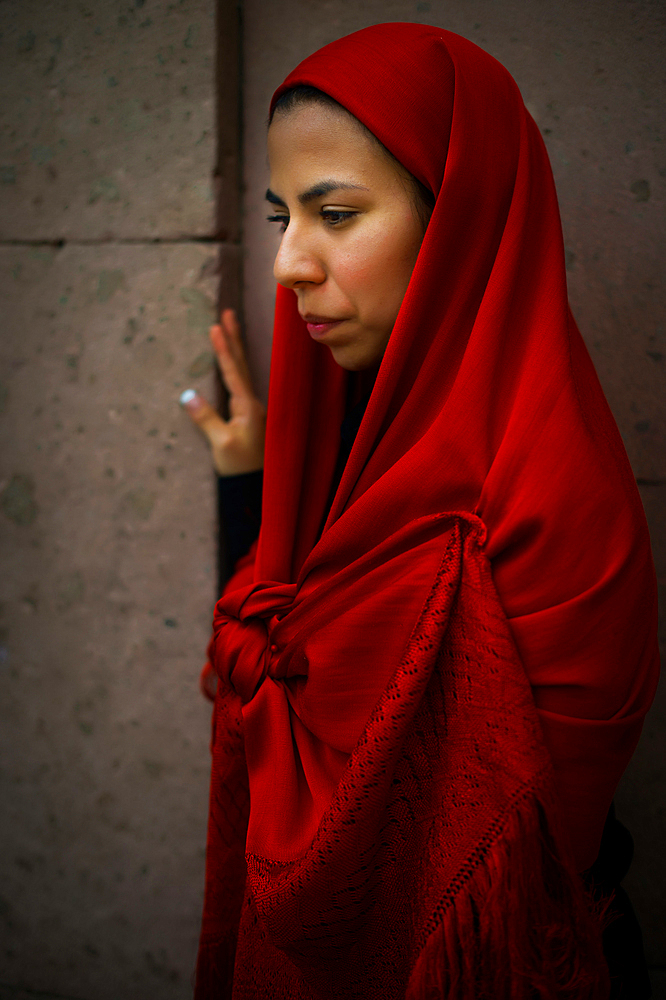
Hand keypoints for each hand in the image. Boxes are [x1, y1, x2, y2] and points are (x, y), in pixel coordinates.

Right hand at [180, 309, 265, 475]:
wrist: (258, 488)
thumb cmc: (241, 468)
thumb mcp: (221, 445)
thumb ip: (206, 420)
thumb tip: (187, 395)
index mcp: (248, 408)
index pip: (234, 372)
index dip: (224, 349)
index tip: (216, 326)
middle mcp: (252, 405)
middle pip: (242, 366)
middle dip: (234, 340)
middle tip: (228, 314)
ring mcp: (251, 412)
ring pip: (241, 375)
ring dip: (235, 353)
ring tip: (228, 331)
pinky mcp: (247, 420)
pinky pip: (238, 387)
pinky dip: (233, 371)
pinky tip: (229, 367)